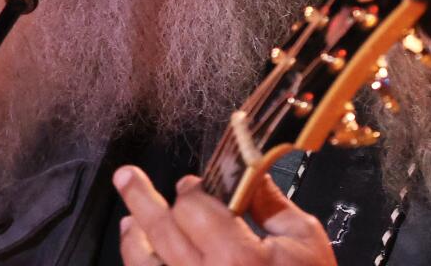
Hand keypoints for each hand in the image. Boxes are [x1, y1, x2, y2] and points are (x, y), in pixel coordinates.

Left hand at [113, 166, 336, 265]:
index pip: (193, 208)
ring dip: (133, 238)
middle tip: (126, 176)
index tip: (192, 184)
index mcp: (238, 258)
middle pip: (161, 231)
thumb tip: (248, 174)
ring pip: (145, 265)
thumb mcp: (304, 242)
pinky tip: (142, 255)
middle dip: (141, 197)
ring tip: (129, 220)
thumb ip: (272, 204)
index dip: (191, 189)